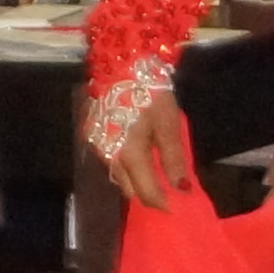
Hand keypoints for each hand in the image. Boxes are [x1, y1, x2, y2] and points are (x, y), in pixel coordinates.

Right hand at [102, 91, 194, 206]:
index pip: (145, 191)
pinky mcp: (92, 136)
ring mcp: (97, 146)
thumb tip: (181, 187)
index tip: (177, 207)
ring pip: (118, 176)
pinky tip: (139, 159)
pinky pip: (111, 161)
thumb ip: (173, 157)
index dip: (162, 203)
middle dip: (148, 195)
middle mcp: (108, 156)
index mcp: (128, 154)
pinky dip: (126, 166)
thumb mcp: (169, 124)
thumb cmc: (150, 93)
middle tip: (167, 193)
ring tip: (156, 176)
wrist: (121, 65)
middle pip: (128, 189)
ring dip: (136, 180)